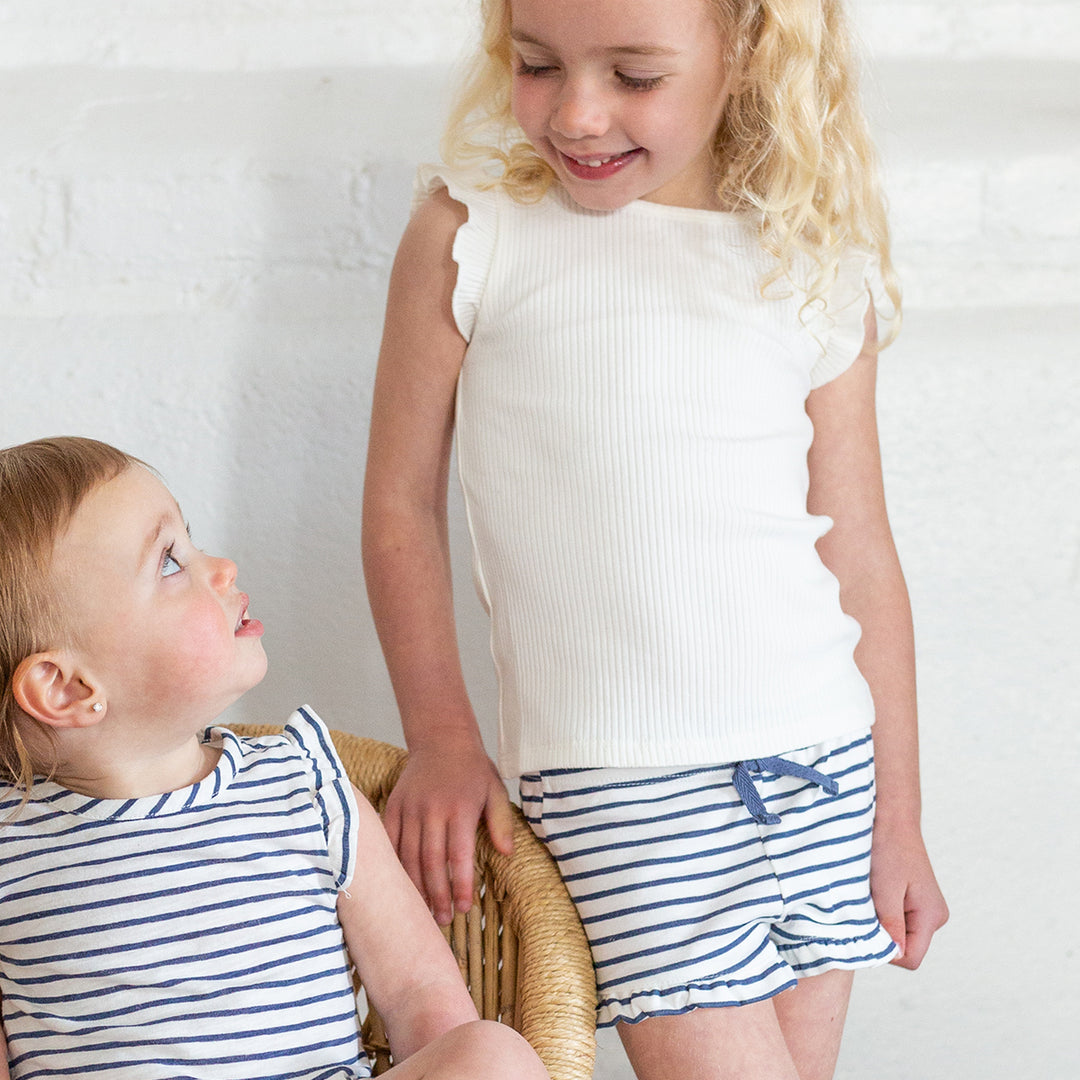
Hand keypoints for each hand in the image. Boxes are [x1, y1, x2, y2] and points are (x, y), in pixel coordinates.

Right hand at [383, 741, 514, 924]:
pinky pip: (389, 842)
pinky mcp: (393, 806)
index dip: (459, 885)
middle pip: (431, 861)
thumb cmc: (472, 769)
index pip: (458, 856)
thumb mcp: (495, 790)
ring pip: (408, 856)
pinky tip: (400, 885)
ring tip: (423, 910)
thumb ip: (501, 823)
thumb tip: (507, 854)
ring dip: (415, 887)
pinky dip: (394, 865)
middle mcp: (432, 810)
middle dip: (436, 895)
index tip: (463, 908)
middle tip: (442, 919)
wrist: (441, 738)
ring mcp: (410, 808)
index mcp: (460, 808)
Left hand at [870, 819, 948, 969]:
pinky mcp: (916, 901)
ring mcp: (926, 909)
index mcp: (932, 916)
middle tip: (869, 905)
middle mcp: (935, 916)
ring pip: (899, 934)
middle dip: (883, 934)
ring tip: (873, 894)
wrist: (892, 818)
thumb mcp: (885, 890)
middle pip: (905, 948)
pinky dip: (883, 911)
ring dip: (882, 921)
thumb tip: (896, 956)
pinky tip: (876, 891)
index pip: (911, 959)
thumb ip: (891, 925)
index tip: (868, 926)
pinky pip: (897, 919)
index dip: (887, 951)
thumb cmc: (888, 849)